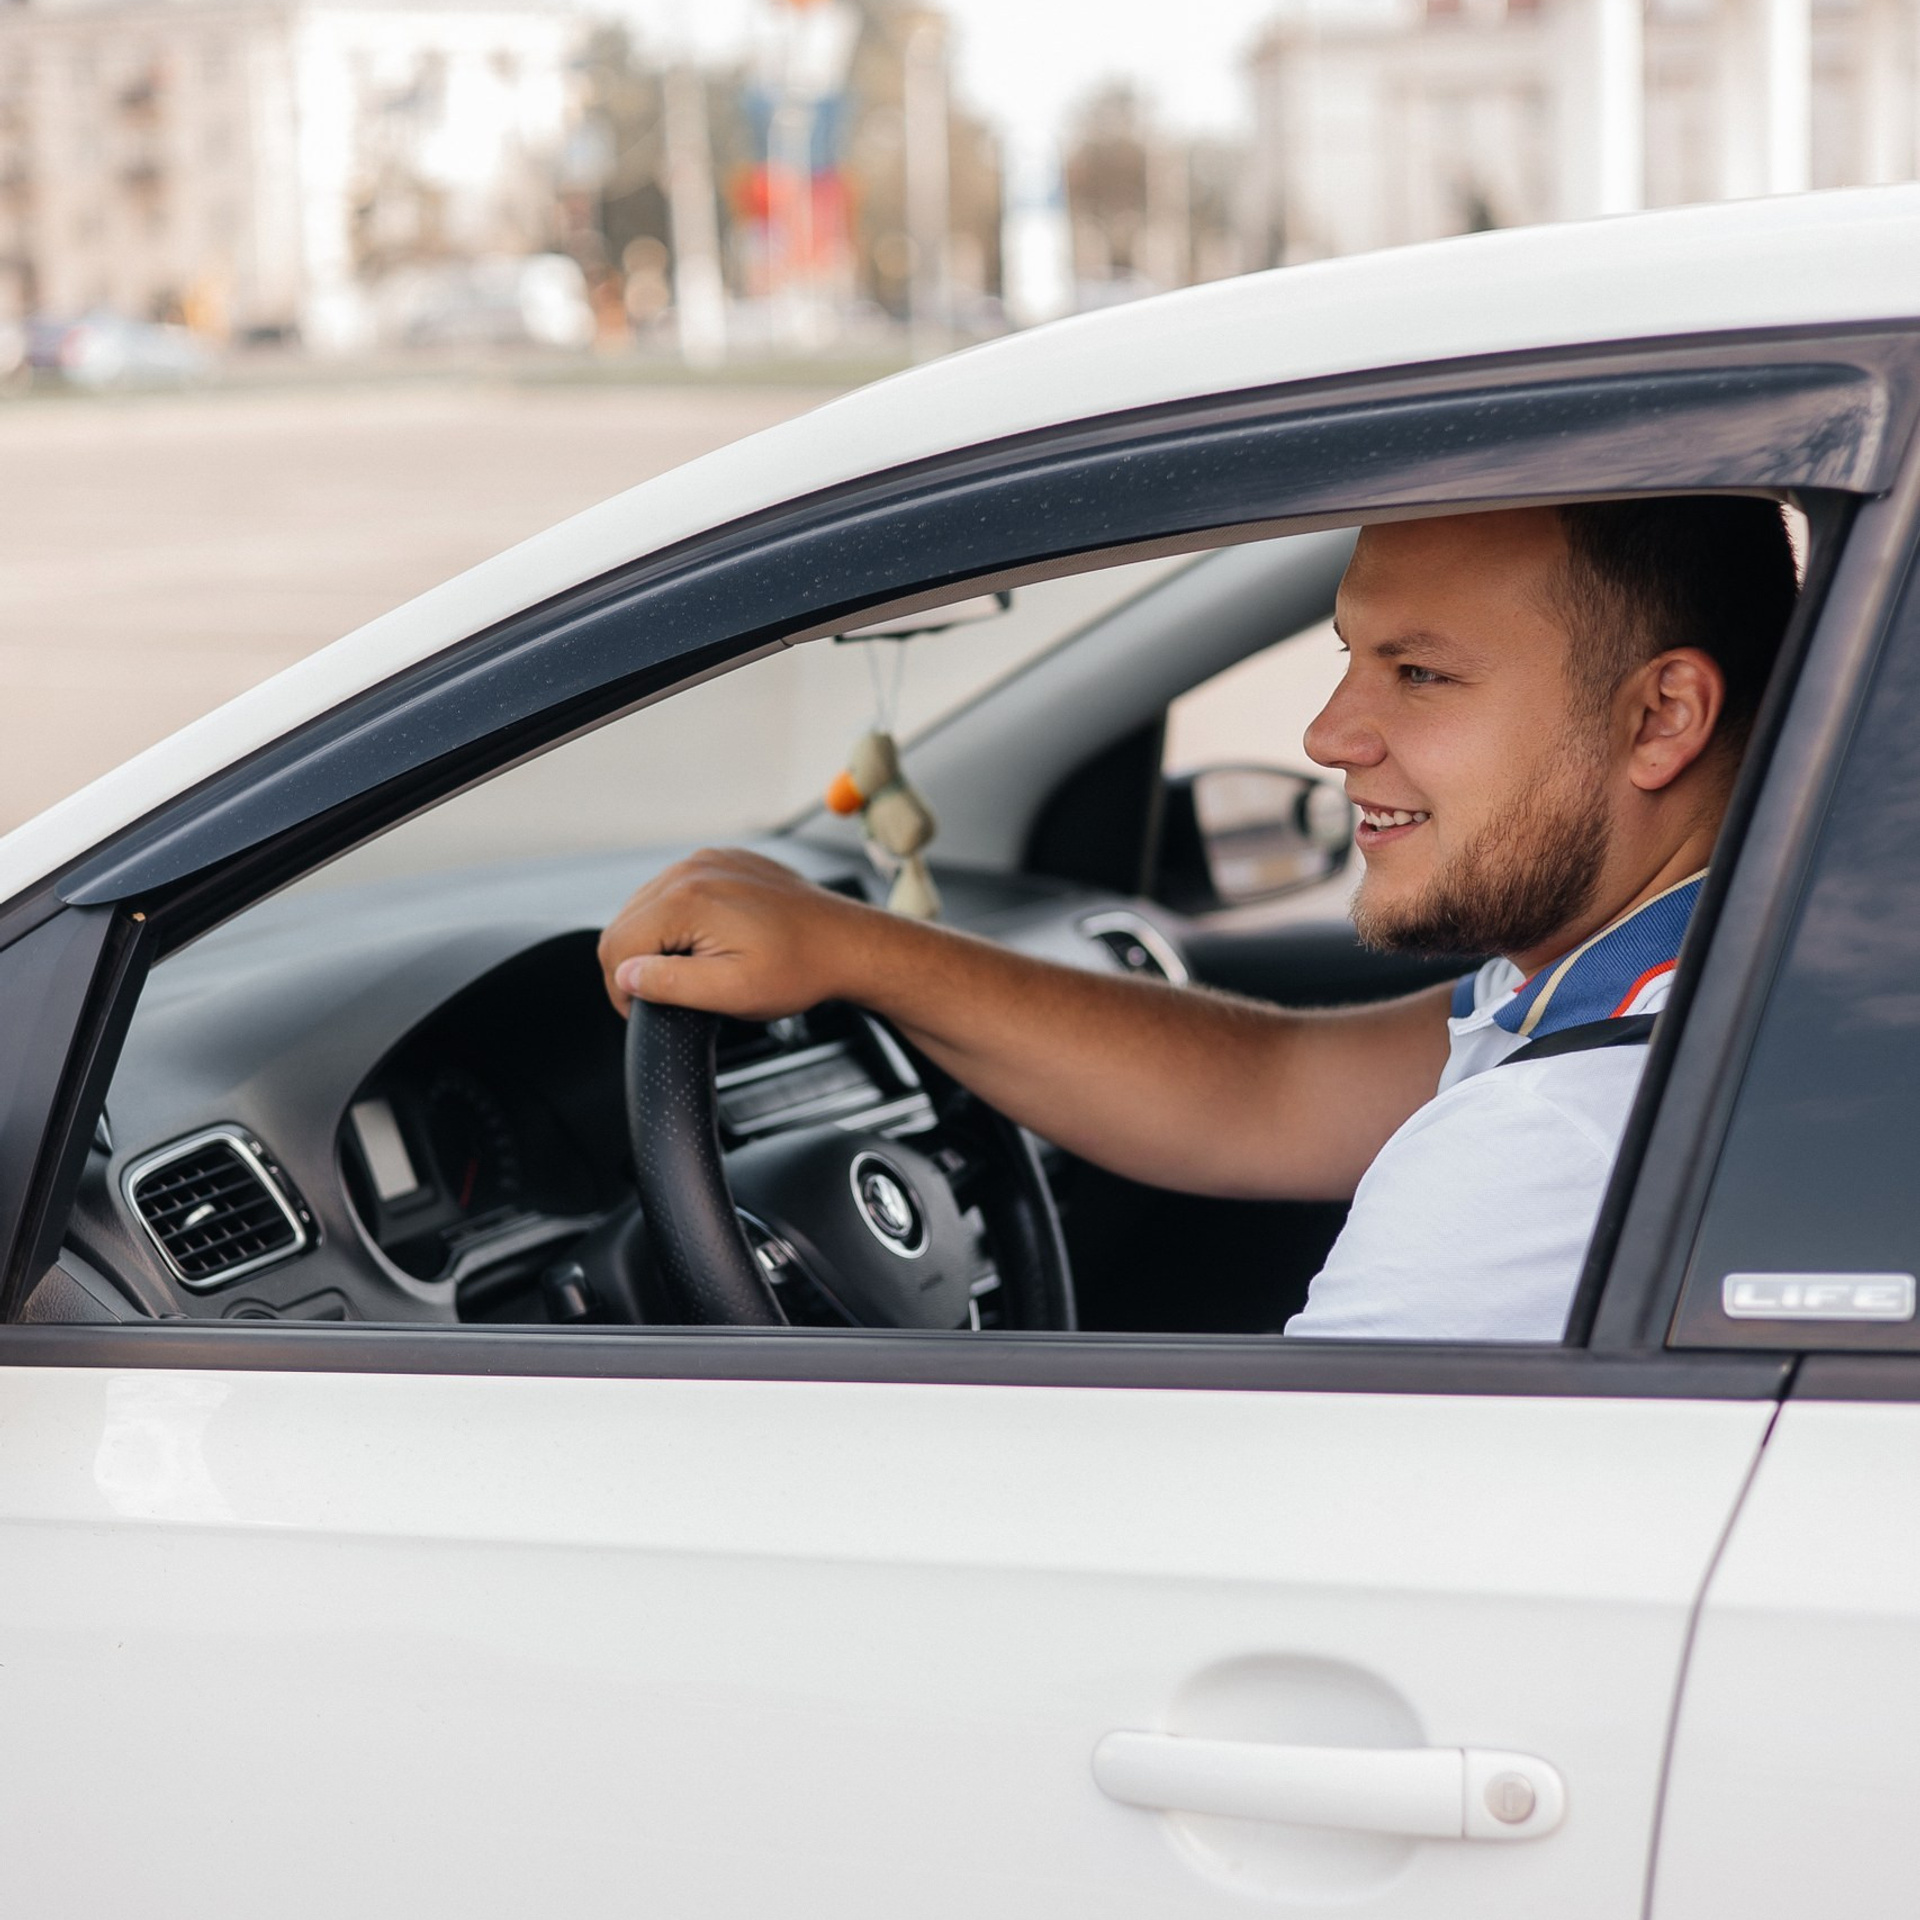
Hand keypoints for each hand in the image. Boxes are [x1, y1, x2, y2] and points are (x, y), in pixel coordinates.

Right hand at [597, 848, 871, 1019]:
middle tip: (667, 997)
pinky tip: (708, 943)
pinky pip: (677, 891)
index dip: (621, 989)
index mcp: (687, 899)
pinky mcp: (722, 861)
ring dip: (655, 942)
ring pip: (646, 906)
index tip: (643, 1012)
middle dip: (635, 965)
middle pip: (625, 922)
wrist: (847, 942)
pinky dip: (679, 920)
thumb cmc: (800, 968)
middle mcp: (692, 869)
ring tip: (692, 970)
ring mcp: (708, 860)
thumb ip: (671, 983)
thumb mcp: (732, 991)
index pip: (617, 945)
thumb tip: (626, 975)